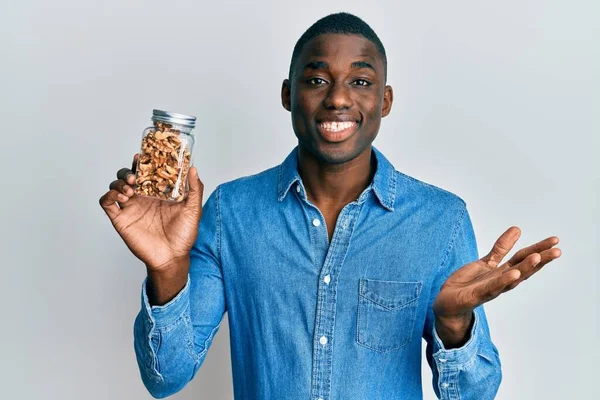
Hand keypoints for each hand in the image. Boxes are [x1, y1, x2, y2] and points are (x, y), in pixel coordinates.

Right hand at [99, 154, 203, 271]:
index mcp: (157, 192)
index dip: (142, 162)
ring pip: (115, 186)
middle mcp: (142, 197)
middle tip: (135, 177)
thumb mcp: (193, 210)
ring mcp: (130, 208)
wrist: (172, 257)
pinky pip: (106, 202)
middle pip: (127, 175)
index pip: (146, 172)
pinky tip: (122, 197)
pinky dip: (108, 195)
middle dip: (128, 171)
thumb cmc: (184, 235)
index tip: (142, 155)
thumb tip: (193, 168)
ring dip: (119, 182)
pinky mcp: (120, 219)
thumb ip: (195, 189)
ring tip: (130, 190)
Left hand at [432, 226, 560, 340]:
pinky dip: (504, 281)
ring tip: (538, 257)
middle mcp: (501, 281)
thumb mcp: (486, 261)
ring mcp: (490, 288)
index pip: (524, 259)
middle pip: (523, 268)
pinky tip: (514, 273)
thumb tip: (518, 229)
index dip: (539, 250)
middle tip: (557, 250)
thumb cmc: (468, 283)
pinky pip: (492, 287)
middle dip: (540, 260)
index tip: (555, 241)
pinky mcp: (477, 295)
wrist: (448, 303)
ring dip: (525, 268)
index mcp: (504, 273)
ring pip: (511, 278)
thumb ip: (501, 247)